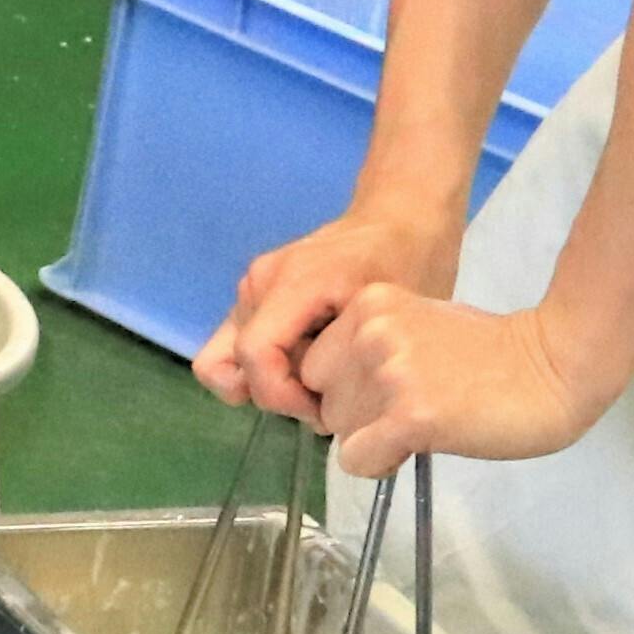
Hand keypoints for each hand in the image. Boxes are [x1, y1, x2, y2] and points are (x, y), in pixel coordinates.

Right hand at [201, 199, 466, 422]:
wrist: (400, 218)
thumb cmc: (409, 263)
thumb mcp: (394, 317)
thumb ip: (354, 364)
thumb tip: (326, 415)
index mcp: (292, 283)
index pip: (253, 355)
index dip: (282, 396)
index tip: (325, 409)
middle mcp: (258, 284)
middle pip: (225, 365)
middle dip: (274, 395)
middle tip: (326, 400)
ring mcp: (251, 290)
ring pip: (229, 361)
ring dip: (272, 383)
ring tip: (323, 381)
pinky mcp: (255, 299)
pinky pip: (246, 348)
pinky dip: (274, 368)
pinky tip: (318, 364)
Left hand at [298, 288, 614, 471]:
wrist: (556, 367)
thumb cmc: (494, 350)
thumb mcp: (419, 322)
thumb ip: (373, 344)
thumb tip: (338, 386)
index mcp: (370, 302)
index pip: (315, 363)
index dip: (346, 386)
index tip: (387, 391)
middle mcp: (371, 331)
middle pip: (322, 400)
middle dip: (355, 415)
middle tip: (407, 410)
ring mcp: (389, 372)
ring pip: (339, 433)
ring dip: (373, 439)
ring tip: (425, 422)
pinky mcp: (410, 415)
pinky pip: (357, 459)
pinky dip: (381, 463)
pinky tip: (419, 445)